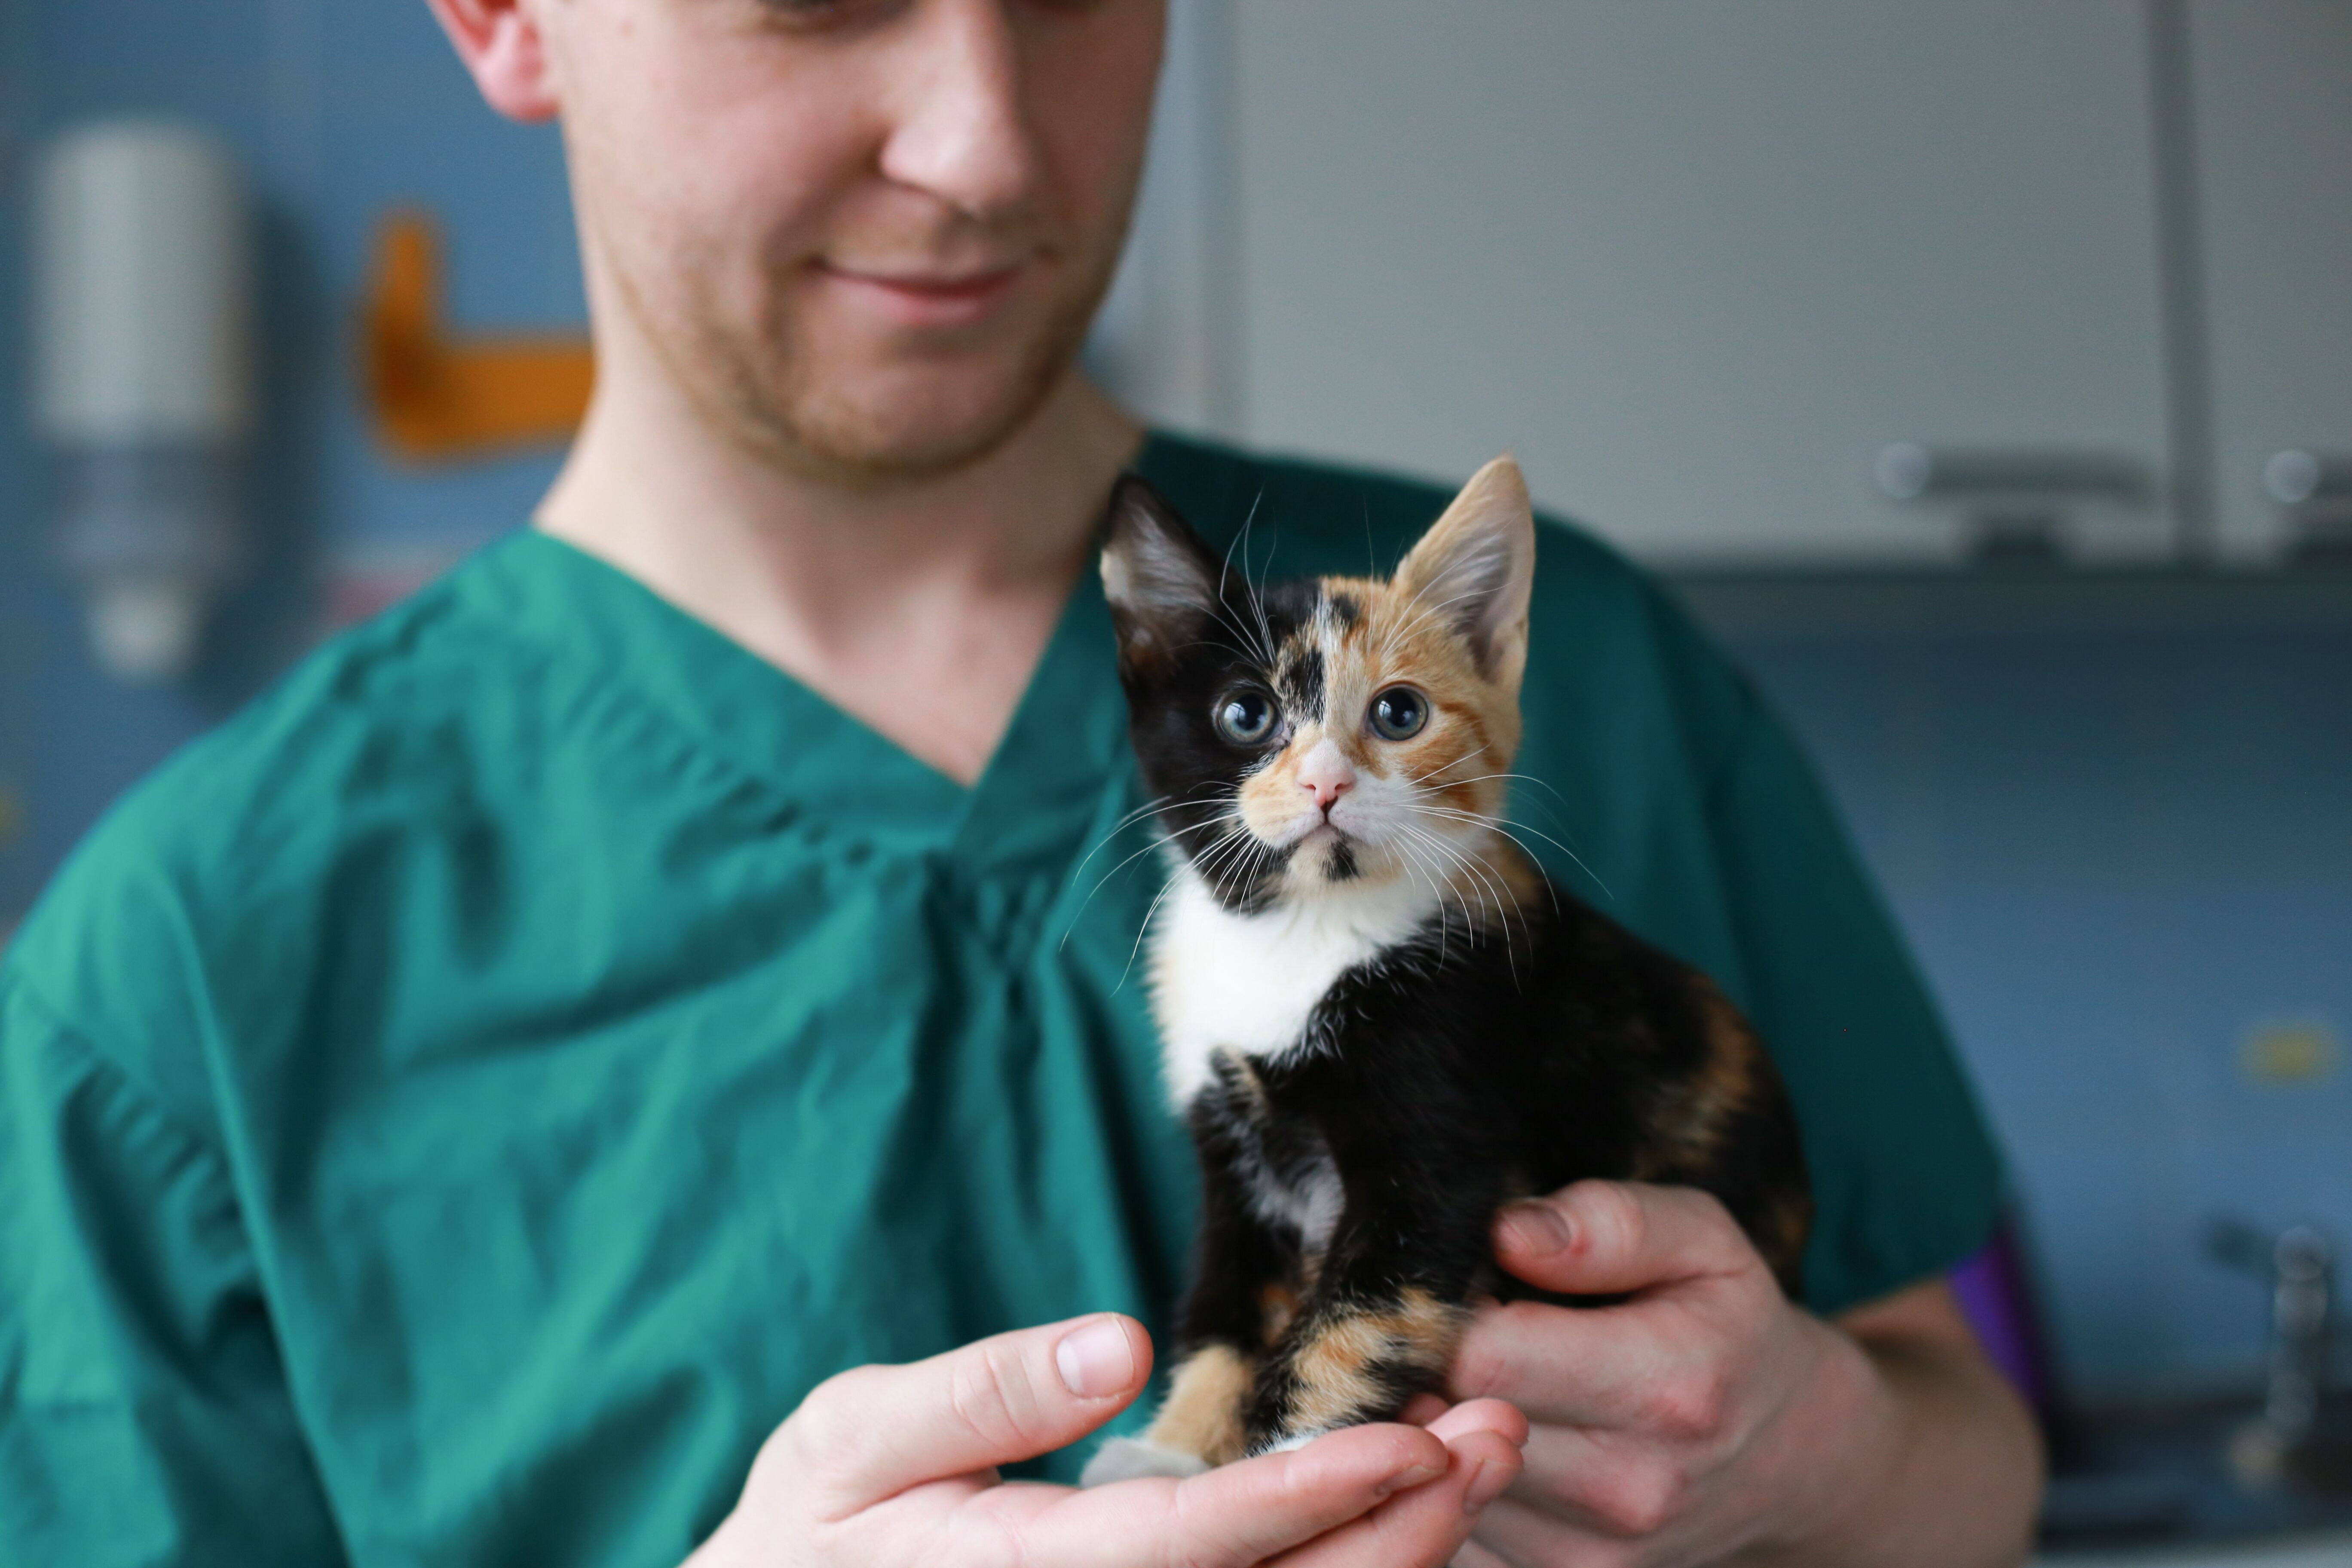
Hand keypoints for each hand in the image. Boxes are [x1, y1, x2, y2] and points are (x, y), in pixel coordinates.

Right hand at [689, 1311, 1529, 1567]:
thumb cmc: (807, 1534)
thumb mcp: (850, 1441)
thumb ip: (977, 1394)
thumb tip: (1114, 1348)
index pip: (1199, 1545)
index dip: (1316, 1492)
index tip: (1418, 1431)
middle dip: (1404, 1526)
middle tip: (1492, 1426)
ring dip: (1402, 1554)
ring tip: (1477, 1454)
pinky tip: (1406, 1517)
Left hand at [1415, 1181, 1897, 1567]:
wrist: (1786, 1461)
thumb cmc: (1727, 1328)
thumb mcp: (1703, 1243)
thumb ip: (1610, 1223)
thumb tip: (1509, 1233)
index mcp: (1669, 1388)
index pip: (1486, 1359)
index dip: (1441, 1311)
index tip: (1454, 1286)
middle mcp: (1629, 1489)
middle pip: (1449, 1422)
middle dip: (1424, 1367)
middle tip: (1447, 1331)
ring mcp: (1591, 1555)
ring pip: (1437, 1480)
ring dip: (1431, 1424)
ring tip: (1475, 1381)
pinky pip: (1451, 1526)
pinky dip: (1445, 1478)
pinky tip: (1479, 1434)